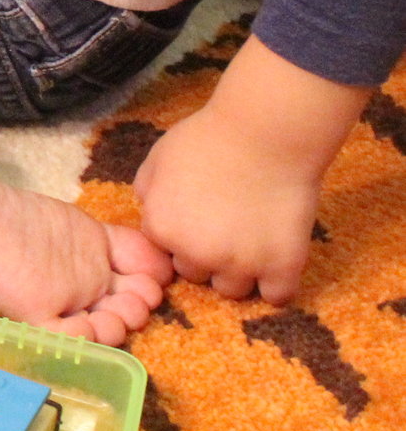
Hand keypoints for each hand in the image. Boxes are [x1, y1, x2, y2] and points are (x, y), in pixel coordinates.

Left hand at [132, 36, 365, 303]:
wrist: (266, 133)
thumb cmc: (207, 139)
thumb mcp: (157, 158)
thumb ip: (147, 191)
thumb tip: (149, 212)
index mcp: (161, 230)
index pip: (164, 252)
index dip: (182, 235)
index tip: (199, 217)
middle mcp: (196, 255)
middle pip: (196, 274)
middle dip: (207, 256)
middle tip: (227, 228)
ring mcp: (241, 265)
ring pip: (232, 290)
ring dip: (240, 272)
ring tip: (253, 242)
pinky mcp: (282, 267)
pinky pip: (277, 296)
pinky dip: (277, 284)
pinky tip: (277, 262)